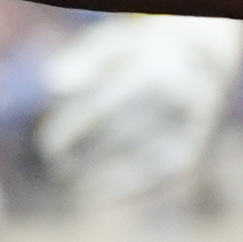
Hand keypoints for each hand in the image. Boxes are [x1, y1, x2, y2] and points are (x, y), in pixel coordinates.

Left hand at [38, 14, 242, 203]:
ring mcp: (186, 132)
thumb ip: (81, 60)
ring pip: (134, 165)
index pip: (102, 106)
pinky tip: (90, 196)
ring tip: (67, 186)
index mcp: (154, 70)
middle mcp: (176, 102)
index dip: (70, 129)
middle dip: (81, 157)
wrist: (196, 68)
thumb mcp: (110, 45)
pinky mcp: (186, 158)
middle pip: (116, 137)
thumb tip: (52, 85)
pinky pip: (149, 182)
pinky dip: (117, 193)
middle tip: (56, 168)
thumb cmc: (136, 57)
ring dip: (96, 181)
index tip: (46, 146)